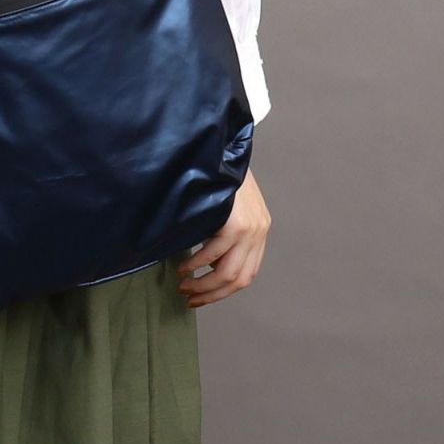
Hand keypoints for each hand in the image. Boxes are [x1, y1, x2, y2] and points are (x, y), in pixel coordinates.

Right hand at [176, 166, 270, 308]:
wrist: (225, 145)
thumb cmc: (219, 174)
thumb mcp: (230, 205)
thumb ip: (226, 231)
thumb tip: (206, 260)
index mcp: (259, 230)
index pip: (247, 274)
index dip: (223, 292)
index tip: (201, 297)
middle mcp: (258, 232)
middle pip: (238, 280)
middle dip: (211, 294)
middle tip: (190, 298)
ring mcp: (249, 229)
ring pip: (227, 273)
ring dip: (202, 284)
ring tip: (184, 285)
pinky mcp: (235, 222)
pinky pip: (214, 253)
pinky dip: (197, 264)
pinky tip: (184, 266)